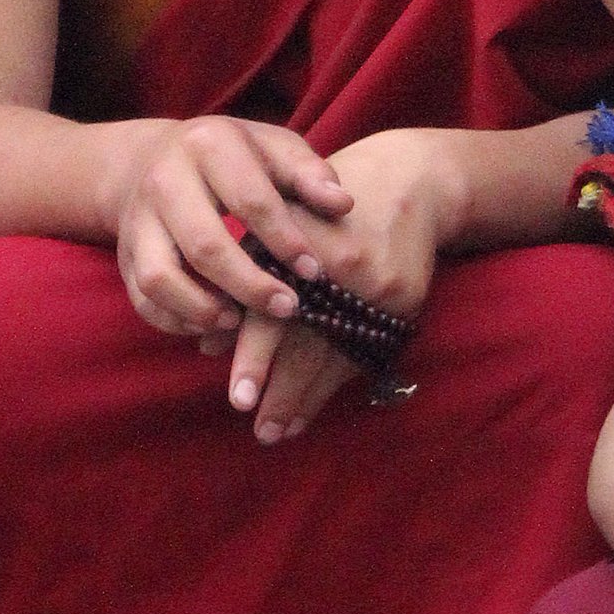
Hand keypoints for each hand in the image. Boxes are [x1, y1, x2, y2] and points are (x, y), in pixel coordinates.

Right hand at [108, 115, 352, 339]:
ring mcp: (138, 219)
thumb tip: (343, 204)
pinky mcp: (125, 254)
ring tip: (241, 323)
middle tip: (289, 307)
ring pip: (161, 277)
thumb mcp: (273, 149)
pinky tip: (215, 325)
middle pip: (205, 246)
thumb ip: (309, 173)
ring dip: (204, 310)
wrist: (154, 157)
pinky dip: (177, 321)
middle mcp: (165, 180)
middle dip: (251, 285)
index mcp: (208, 145)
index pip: (250, 201)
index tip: (314, 272)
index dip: (286, 241)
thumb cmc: (234, 159)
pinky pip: (143, 299)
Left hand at [224, 127, 452, 440]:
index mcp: (295, 245)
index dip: (255, 357)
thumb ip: (243, 281)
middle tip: (260, 432)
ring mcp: (375, 287)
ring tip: (280, 431)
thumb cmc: (321, 209)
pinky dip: (335, 383)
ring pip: (337, 357)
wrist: (406, 181)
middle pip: (308, 342)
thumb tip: (208, 346)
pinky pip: (364, 353)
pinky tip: (312, 407)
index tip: (238, 399)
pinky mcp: (403, 301)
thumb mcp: (276, 227)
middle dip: (282, 392)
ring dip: (308, 399)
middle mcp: (337, 268)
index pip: (273, 311)